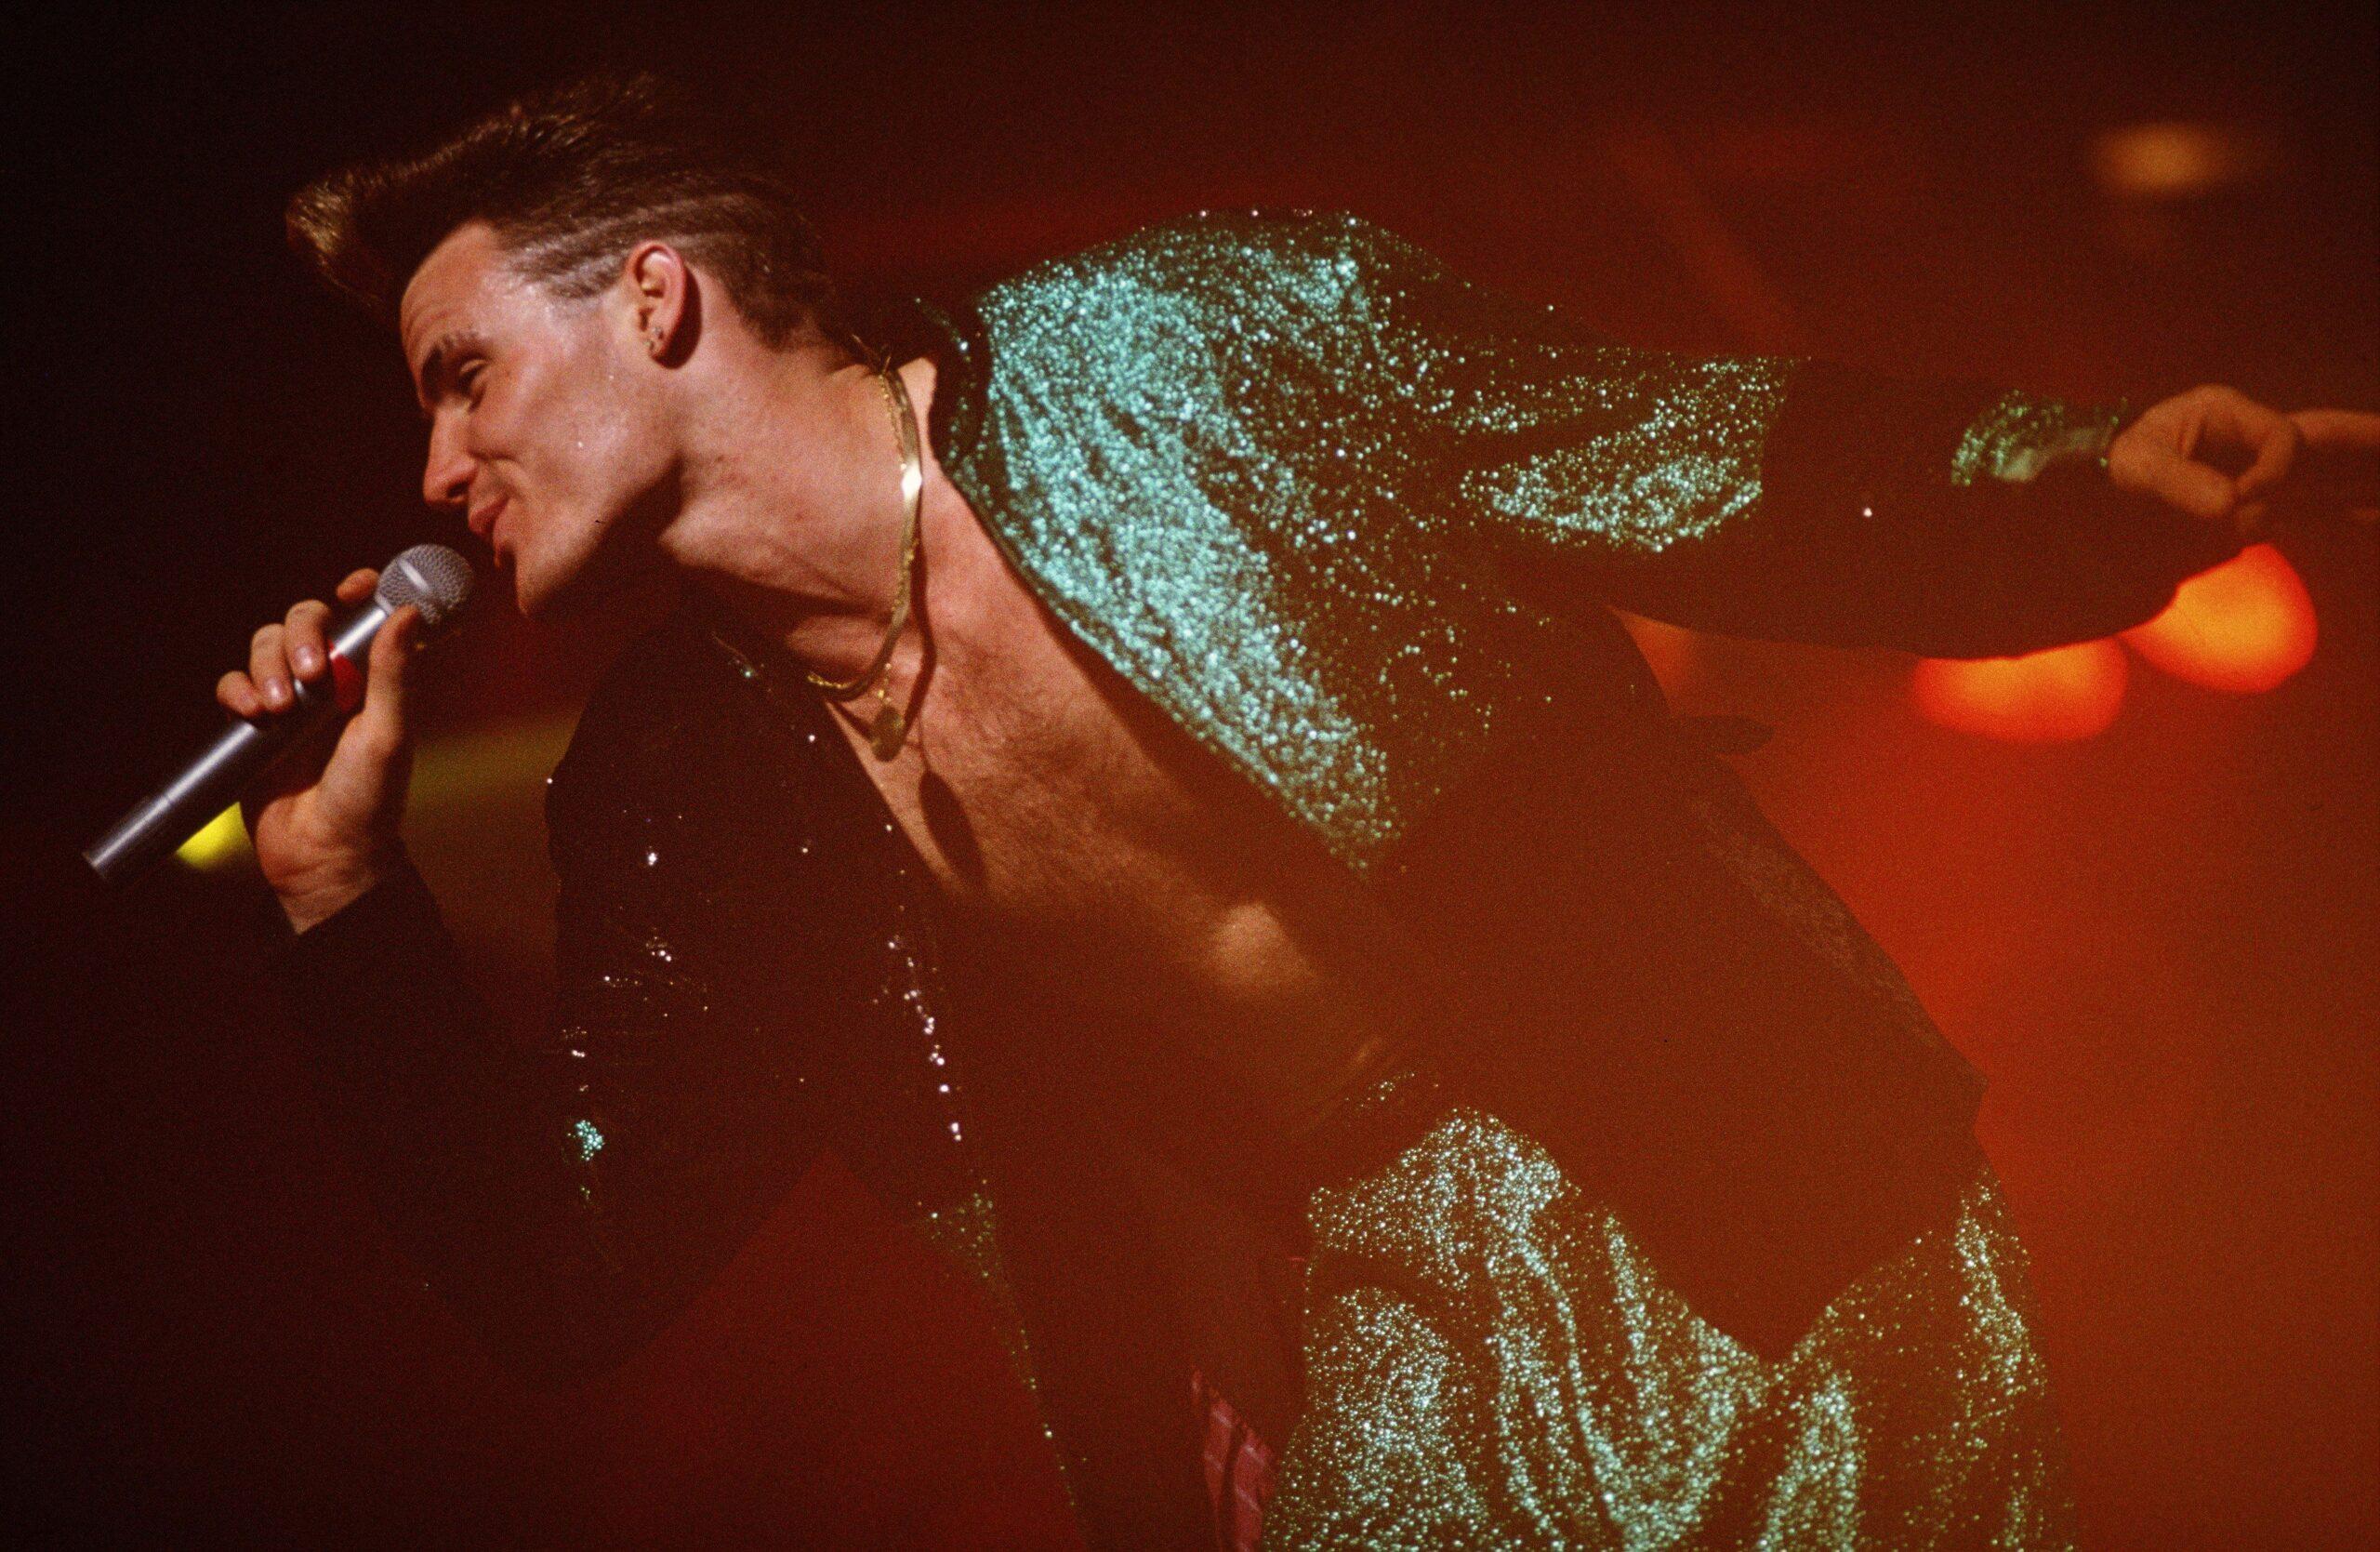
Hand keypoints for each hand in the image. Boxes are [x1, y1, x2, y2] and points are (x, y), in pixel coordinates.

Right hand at [214, 568, 425, 930]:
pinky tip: (252, 714)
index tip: (356, 586)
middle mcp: (331, 681)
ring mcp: (290, 700)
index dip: (359, 594)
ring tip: (279, 708)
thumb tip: (410, 612)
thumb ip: (395, 674)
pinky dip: (238, 689)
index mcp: (371, 678)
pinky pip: (233, 683)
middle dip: (303, 633)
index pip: (361, 617)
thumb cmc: (368, 800)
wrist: (323, 856)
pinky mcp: (253, 724)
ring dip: (268, 664)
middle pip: (305, 619)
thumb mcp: (388, 734)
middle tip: (312, 674)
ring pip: (266, 644)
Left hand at [2109, 385, 2379, 540]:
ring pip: (2326, 474)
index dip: (2274, 472)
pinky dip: (2344, 511)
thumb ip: (2180, 485)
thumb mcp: (2135, 469)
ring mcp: (2254, 473)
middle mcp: (2249, 440)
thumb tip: (2233, 507)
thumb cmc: (2109, 469)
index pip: (2282, 439)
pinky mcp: (2251, 506)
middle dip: (2368, 446)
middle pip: (2326, 441)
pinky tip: (2371, 519)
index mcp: (2226, 415)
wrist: (2082, 501)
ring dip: (2361, 484)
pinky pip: (2311, 507)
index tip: (2240, 504)